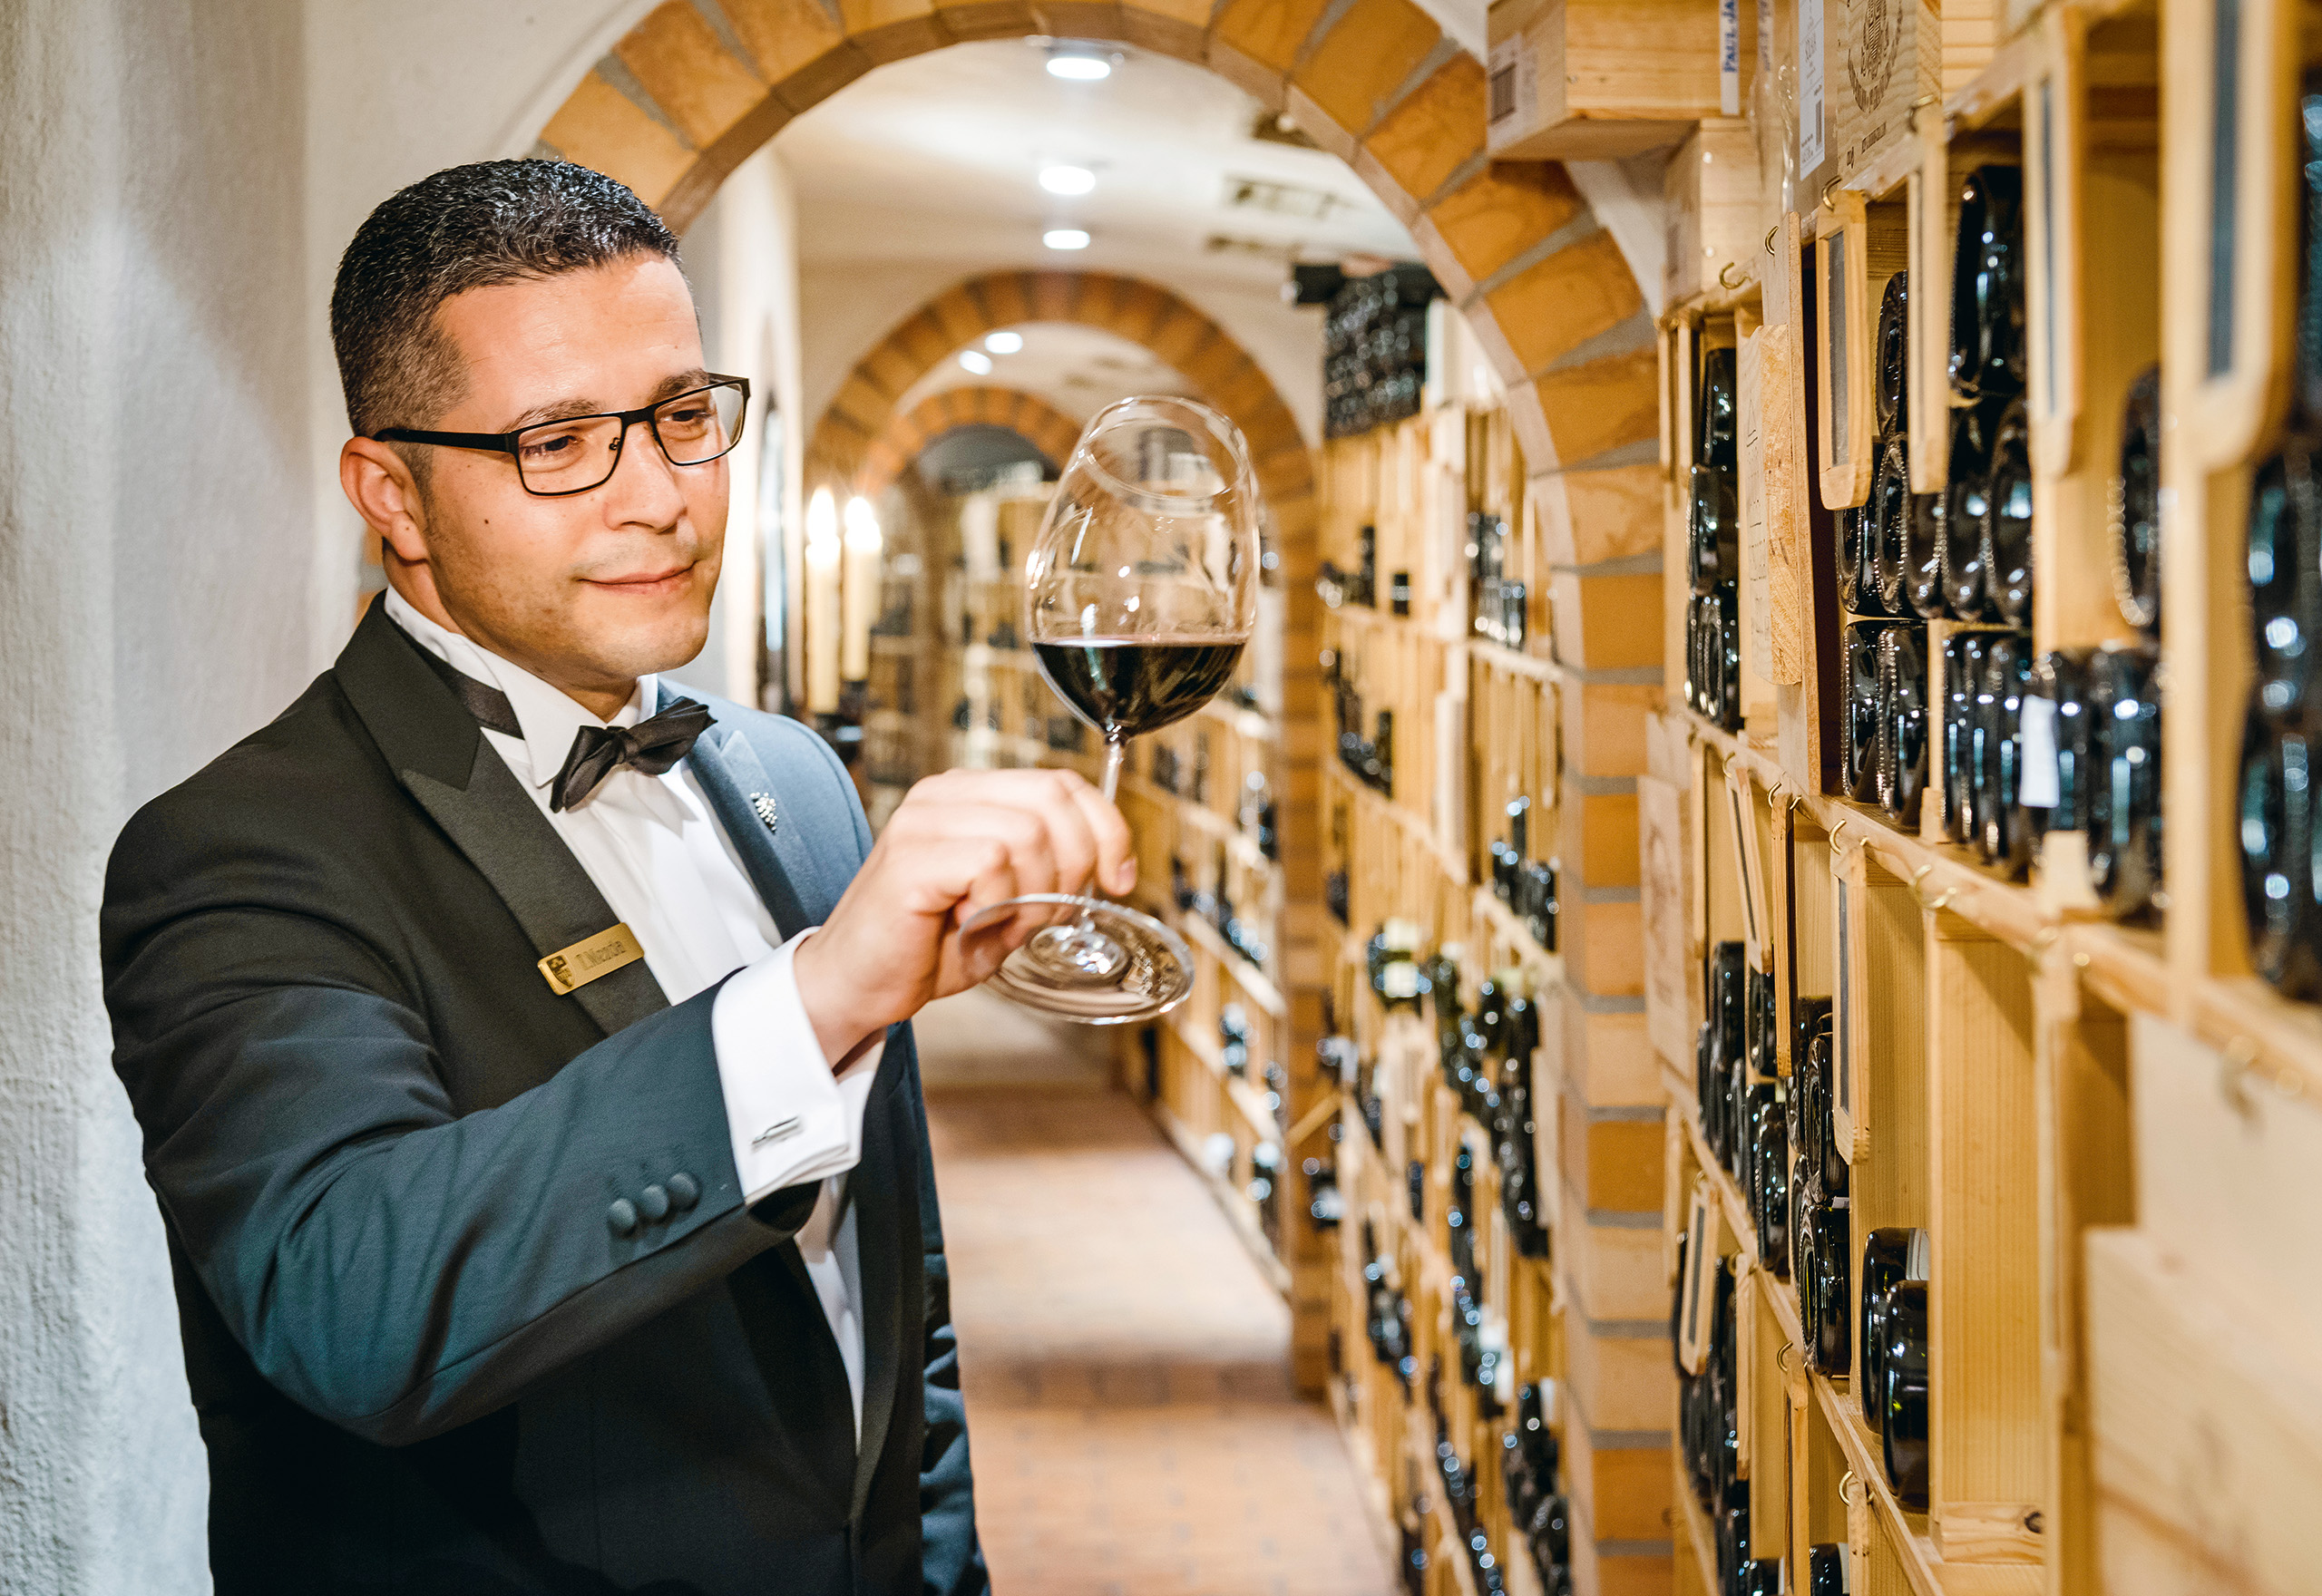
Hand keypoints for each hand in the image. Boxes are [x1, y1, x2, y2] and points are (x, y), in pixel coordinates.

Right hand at [791, 768, 1134, 1064]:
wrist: (858, 984)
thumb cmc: (926, 945)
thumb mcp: (1007, 900)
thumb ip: (1048, 869)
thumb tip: (1109, 864)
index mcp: (969, 795)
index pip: (1062, 782)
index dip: (1107, 828)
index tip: (1118, 877)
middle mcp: (944, 794)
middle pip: (1053, 799)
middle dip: (1075, 864)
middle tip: (1047, 913)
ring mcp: (923, 822)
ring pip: (1028, 833)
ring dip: (1033, 892)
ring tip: (1000, 922)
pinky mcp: (911, 857)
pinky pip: (991, 862)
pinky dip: (998, 903)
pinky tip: (971, 924)